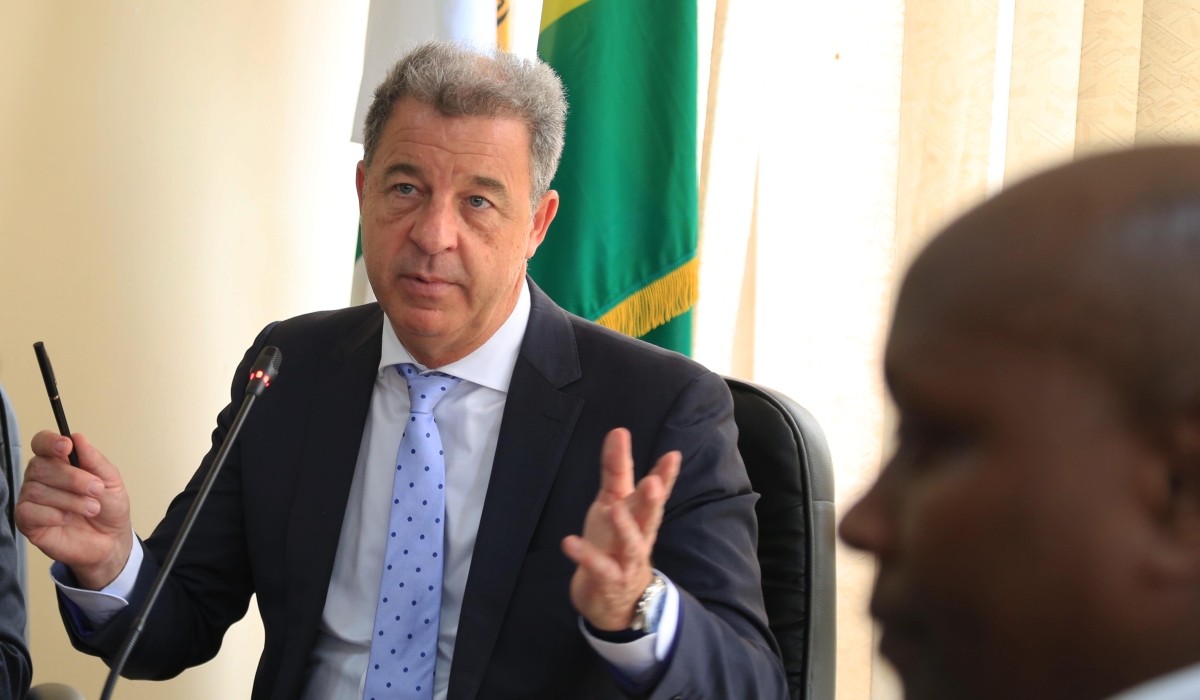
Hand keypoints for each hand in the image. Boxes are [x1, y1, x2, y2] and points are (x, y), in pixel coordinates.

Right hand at [16, 431, 132, 589]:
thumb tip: (78, 438)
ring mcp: (32, 499)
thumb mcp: (111, 481)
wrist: (111, 540)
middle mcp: (41, 478)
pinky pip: (28, 511)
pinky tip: (67, 519)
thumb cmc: (108, 507)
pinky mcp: (27, 522)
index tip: (66, 446)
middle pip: (41, 466)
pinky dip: (52, 514)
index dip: (49, 442)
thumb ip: (95, 460)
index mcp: (59, 462)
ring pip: (37, 490)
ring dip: (71, 500)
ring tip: (92, 509)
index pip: (42, 443)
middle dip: (73, 478)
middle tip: (96, 489)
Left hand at [562, 428, 680, 630]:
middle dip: (652, 500)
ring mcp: (625, 561)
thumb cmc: (616, 544)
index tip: (672, 455)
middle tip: (653, 483)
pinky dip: (585, 556)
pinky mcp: (608, 580)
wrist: (618, 601)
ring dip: (624, 527)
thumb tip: (618, 431)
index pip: (654, 492)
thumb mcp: (613, 503)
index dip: (664, 475)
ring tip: (614, 509)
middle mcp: (639, 536)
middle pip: (649, 517)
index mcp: (640, 516)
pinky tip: (569, 542)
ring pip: (630, 544)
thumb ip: (617, 470)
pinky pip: (598, 568)